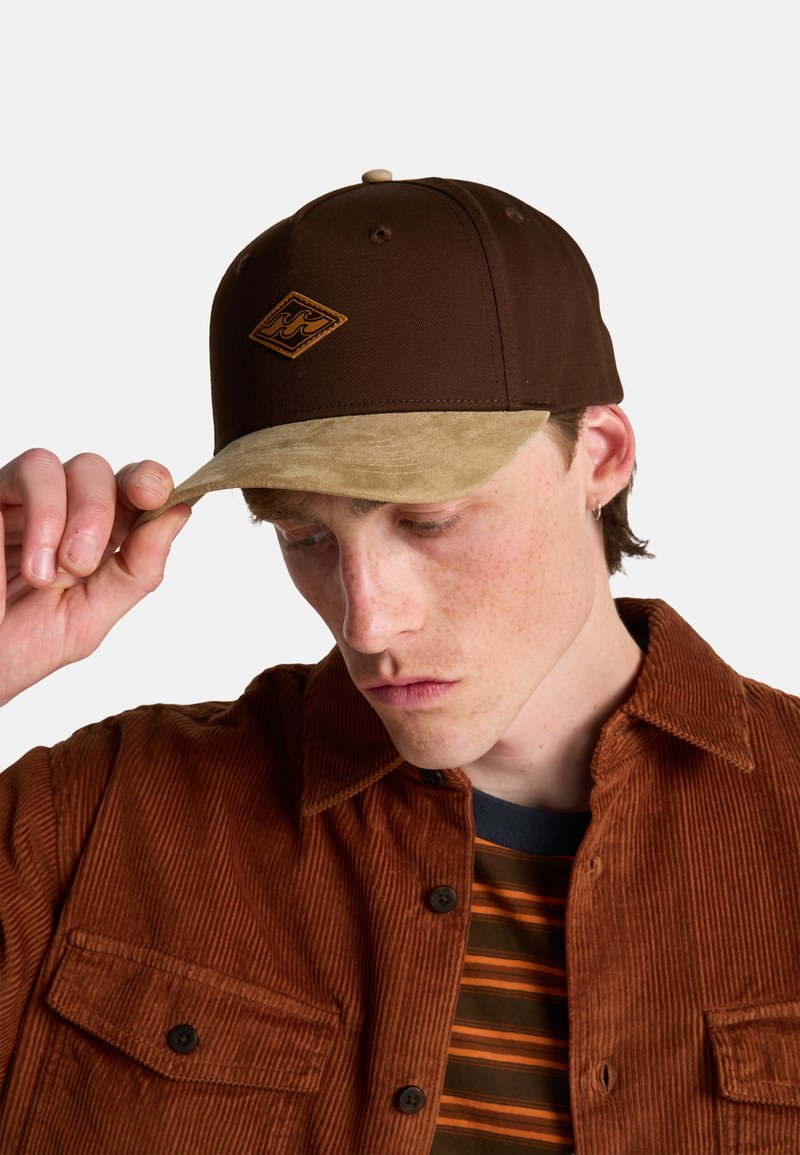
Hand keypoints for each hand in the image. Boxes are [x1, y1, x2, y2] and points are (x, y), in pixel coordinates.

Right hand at [0, 449, 189, 705]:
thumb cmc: (17, 647)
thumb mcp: (88, 619)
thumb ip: (136, 571)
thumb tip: (179, 515)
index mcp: (94, 539)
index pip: (131, 491)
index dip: (152, 481)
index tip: (159, 495)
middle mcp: (58, 514)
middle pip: (97, 471)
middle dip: (101, 510)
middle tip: (80, 564)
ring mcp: (18, 503)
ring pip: (57, 464)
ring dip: (66, 514)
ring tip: (46, 574)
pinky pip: (23, 473)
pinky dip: (40, 516)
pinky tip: (31, 566)